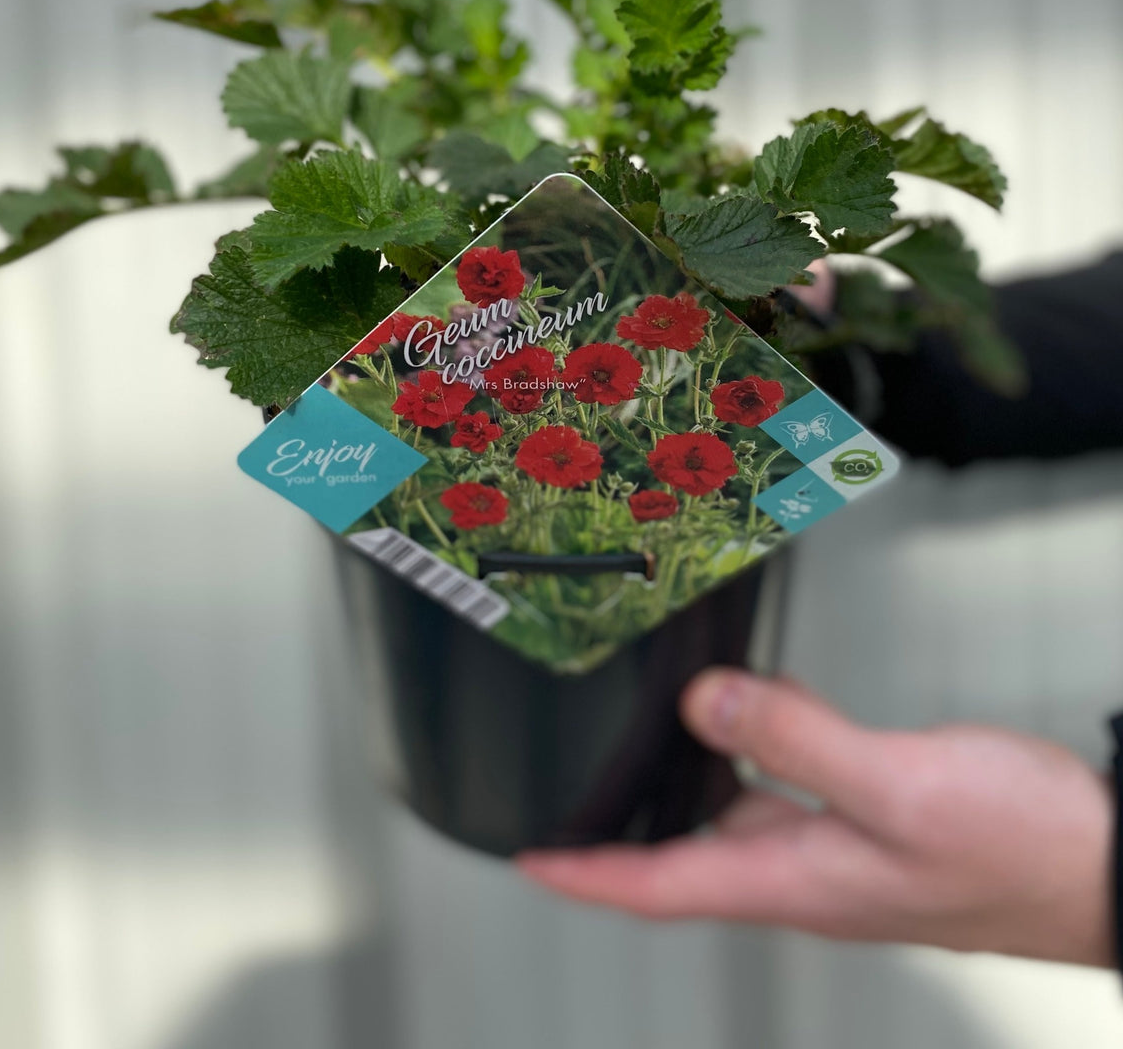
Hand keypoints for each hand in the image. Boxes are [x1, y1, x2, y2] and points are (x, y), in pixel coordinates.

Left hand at [518, 670, 1114, 966]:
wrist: (1110, 868)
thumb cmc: (1025, 852)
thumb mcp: (898, 787)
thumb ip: (795, 740)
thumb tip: (705, 706)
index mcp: (795, 881)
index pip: (659, 888)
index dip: (586, 875)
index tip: (529, 861)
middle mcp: (805, 874)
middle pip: (684, 856)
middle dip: (620, 832)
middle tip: (568, 793)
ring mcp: (839, 854)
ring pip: (733, 818)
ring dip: (685, 784)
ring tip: (644, 740)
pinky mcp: (870, 827)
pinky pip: (785, 792)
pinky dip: (755, 755)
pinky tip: (759, 718)